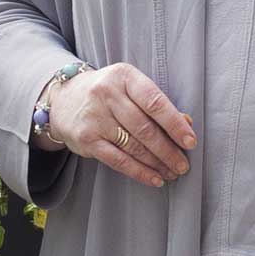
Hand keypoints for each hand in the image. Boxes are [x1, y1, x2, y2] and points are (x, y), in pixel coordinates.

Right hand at [47, 62, 194, 188]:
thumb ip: (156, 103)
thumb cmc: (108, 93)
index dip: (175, 124)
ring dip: (157, 163)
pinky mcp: (87, 139)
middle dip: (168, 150)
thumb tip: (187, 123)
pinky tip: (155, 179)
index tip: (190, 142)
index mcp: (123, 76)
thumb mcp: (130, 87)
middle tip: (184, 165)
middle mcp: (107, 94)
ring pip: (134, 146)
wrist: (64, 100)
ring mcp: (95, 118)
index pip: (154, 102)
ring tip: (173, 172)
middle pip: (145, 128)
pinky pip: (118, 160)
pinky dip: (140, 172)